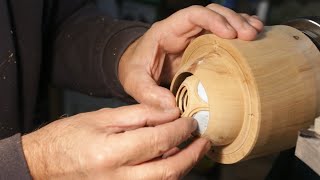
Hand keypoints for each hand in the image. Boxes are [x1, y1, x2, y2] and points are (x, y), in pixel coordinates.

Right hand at [22, 105, 209, 178]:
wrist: (43, 164)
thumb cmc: (68, 137)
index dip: (179, 130)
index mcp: (110, 153)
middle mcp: (117, 178)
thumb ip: (139, 115)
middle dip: (191, 155)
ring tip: (194, 151)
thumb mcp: (102, 118)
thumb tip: (169, 112)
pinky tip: (172, 162)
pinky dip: (166, 175)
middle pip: (167, 170)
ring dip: (183, 167)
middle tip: (204, 142)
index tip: (190, 122)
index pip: (158, 141)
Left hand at [119, 3, 262, 108]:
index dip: (213, 20)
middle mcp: (183, 30)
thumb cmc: (134, 70)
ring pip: (220, 21)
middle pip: (212, 13)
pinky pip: (221, 36)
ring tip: (256, 34)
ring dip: (240, 24)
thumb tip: (172, 107)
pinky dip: (237, 35)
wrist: (135, 68)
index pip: (192, 15)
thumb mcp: (134, 82)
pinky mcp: (201, 48)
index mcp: (167, 31)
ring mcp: (194, 38)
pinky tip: (252, 39)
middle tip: (249, 35)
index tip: (230, 34)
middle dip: (233, 21)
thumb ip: (148, 93)